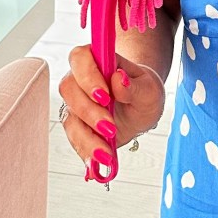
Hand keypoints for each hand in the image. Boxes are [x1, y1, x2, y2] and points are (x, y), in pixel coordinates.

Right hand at [58, 46, 165, 173]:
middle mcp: (81, 80)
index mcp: (98, 60)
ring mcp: (76, 103)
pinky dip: (87, 151)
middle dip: (89, 111)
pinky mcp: (77, 125)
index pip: (80, 57)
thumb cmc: (143, 90)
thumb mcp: (148, 88)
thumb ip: (134, 85)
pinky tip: (100, 159)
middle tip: (110, 126)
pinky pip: (74, 138)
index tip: (105, 95)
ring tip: (107, 151)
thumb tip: (118, 79)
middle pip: (69, 89)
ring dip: (87, 136)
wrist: (141, 109)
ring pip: (70, 117)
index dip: (87, 75)